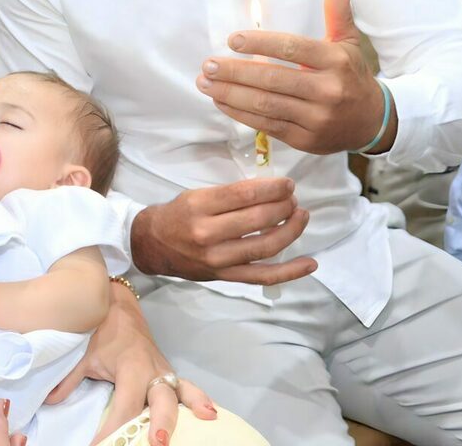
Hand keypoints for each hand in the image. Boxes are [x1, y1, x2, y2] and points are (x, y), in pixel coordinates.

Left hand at [47, 284, 215, 445]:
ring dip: (192, 407)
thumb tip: (50, 401)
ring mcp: (163, 370)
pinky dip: (199, 398)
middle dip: (160, 422)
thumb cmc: (99, 330)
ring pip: (181, 391)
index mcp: (130, 367)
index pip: (124, 406)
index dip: (114, 430)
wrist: (117, 304)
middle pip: (160, 400)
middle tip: (156, 442)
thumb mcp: (82, 354)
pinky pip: (187, 386)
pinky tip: (211, 414)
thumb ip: (69, 379)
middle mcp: (151, 370)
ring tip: (206, 421)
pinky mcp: (168, 371)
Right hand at [131, 182, 314, 284]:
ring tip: (301, 217)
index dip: (272, 188)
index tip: (288, 184)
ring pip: (265, 246)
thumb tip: (269, 191)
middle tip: (294, 200)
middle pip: (258, 220)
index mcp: (199, 206)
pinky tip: (310, 263)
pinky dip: (289, 271)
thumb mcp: (196, 195)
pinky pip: (262, 276)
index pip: (244, 195)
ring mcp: (218, 259)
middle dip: (284, 207)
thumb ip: (229, 195)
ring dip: (290, 231)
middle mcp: (208, 234)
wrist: (152, 246)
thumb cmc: (177, 215)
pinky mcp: (225, 277)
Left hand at [196, 0, 393, 155]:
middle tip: (208, 64)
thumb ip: (337, 12)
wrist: (373, 122)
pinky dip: (240, 114)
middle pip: (273, 79)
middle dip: (235, 72)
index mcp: (335, 61)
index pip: (293, 49)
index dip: (261, 43)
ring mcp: (316, 117)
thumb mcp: (348, 42)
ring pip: (266, 104)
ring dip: (230, 94)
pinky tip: (221, 101)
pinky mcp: (305, 139)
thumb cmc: (351, 75)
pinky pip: (267, 125)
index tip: (232, 40)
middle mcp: (327, 90)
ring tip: (205, 83)